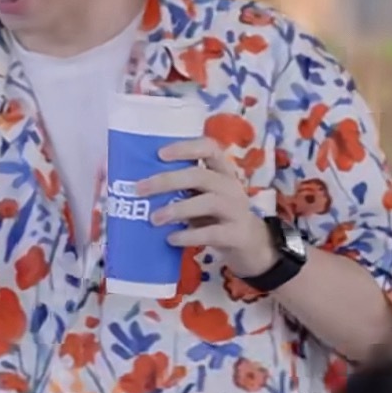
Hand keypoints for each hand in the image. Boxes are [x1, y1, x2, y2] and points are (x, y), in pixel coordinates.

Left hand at [135, 138, 275, 276]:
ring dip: (177, 209)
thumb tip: (144, 187)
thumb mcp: (204, 196)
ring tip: (154, 219)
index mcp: (222, 171)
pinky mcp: (236, 234)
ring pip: (206, 203)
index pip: (209, 148)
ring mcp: (236, 210)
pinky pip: (211, 233)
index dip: (185, 148)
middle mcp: (231, 186)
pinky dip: (189, 235)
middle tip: (140, 189)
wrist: (251, 244)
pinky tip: (171, 239)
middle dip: (167, 180)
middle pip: (199, 175)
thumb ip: (183, 189)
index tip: (160, 154)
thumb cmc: (218, 215)